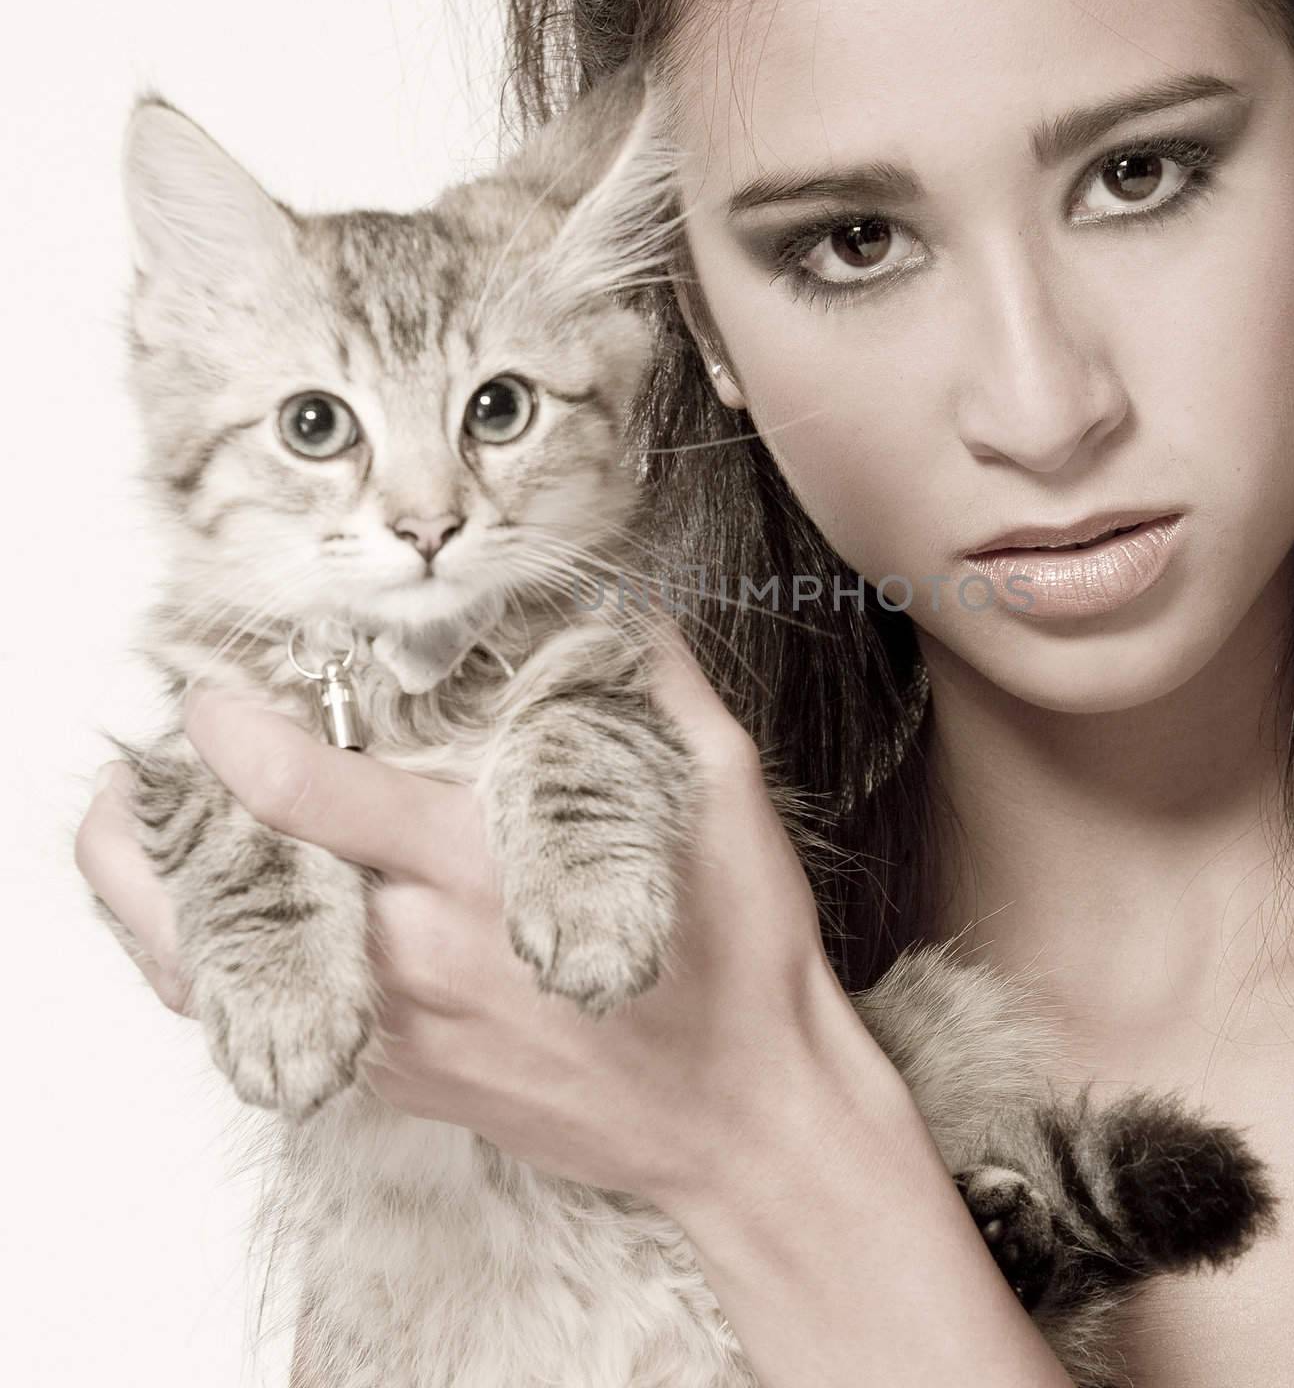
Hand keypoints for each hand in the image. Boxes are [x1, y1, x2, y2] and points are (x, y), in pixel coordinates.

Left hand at [75, 613, 877, 1213]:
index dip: (227, 727)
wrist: (742, 1116)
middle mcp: (412, 955)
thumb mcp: (722, 793)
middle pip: (224, 882)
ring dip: (151, 895)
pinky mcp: (396, 1080)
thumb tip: (620, 599)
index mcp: (477, 866)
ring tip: (129, 823)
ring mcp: (394, 1031)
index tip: (208, 687)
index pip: (302, 790)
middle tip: (148, 745)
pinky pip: (262, 1027)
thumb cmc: (738, 959)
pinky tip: (210, 917)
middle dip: (161, 805)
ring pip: (213, 971)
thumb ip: (657, 683)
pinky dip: (209, 965)